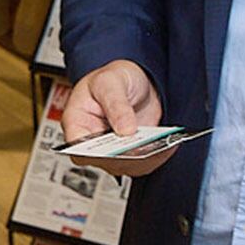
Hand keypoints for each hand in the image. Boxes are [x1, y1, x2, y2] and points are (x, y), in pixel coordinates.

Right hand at [55, 60, 171, 173]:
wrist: (135, 80)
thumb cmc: (112, 78)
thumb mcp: (110, 82)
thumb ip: (116, 105)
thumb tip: (125, 130)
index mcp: (78, 122)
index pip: (78, 149)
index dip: (92, 154)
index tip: (112, 149)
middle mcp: (93, 140)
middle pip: (104, 161)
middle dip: (125, 157)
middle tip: (141, 146)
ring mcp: (113, 148)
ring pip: (126, 166)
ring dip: (144, 159)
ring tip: (159, 145)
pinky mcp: (131, 151)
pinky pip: (143, 163)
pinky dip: (156, 157)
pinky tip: (166, 145)